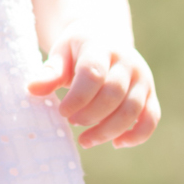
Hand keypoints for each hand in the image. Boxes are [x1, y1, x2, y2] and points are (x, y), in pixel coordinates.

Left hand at [28, 38, 159, 148]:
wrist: (105, 39)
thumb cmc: (77, 51)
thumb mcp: (61, 55)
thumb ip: (50, 73)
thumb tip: (32, 89)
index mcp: (102, 47)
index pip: (93, 74)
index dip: (77, 98)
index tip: (62, 112)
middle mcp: (128, 62)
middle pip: (113, 95)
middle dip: (90, 116)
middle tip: (71, 122)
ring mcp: (143, 78)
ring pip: (132, 110)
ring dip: (108, 131)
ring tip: (85, 140)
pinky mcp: (151, 94)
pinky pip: (151, 119)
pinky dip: (136, 136)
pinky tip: (116, 144)